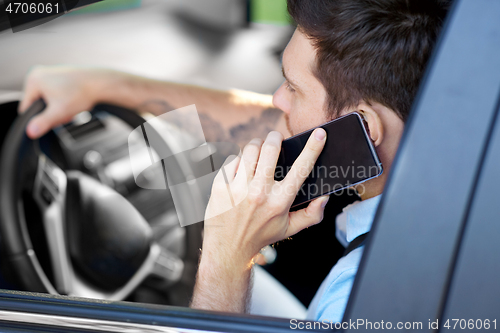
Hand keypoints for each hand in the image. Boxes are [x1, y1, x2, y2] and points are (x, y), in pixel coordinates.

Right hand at [18, 66, 116, 138]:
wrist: (100, 83)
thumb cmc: (81, 93)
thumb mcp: (59, 112)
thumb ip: (43, 122)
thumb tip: (30, 132)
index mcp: (33, 80)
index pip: (27, 107)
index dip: (40, 117)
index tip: (54, 118)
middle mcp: (39, 73)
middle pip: (38, 104)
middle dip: (52, 112)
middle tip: (66, 113)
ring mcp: (49, 73)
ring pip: (48, 100)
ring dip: (59, 108)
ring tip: (72, 107)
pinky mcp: (59, 75)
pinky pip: (56, 94)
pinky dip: (63, 101)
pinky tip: (74, 102)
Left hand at [202, 128, 328, 267]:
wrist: (227, 249)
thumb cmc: (260, 235)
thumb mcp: (289, 229)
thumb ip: (312, 215)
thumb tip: (324, 197)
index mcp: (280, 201)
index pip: (301, 169)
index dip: (313, 148)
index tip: (320, 133)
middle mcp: (259, 192)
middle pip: (270, 148)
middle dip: (275, 137)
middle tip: (275, 138)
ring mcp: (237, 188)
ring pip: (249, 149)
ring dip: (256, 146)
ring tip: (257, 153)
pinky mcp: (220, 186)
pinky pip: (232, 160)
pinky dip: (238, 162)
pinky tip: (240, 172)